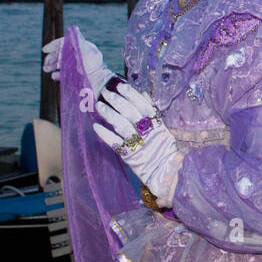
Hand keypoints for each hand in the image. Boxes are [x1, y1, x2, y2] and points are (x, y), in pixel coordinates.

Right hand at [43, 35, 114, 95]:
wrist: (99, 79)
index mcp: (79, 47)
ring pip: (60, 64)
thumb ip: (79, 42)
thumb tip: (74, 29)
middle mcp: (76, 55)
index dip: (53, 45)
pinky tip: (53, 76)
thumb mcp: (87, 51)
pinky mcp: (74, 75)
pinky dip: (57, 75)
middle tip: (45, 63)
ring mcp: (75, 65)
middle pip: (60, 54)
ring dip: (51, 66)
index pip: (63, 43)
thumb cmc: (94, 63)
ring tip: (45, 69)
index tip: (44, 50)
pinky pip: (63, 74)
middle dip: (51, 58)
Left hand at [92, 83, 182, 207]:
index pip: (144, 105)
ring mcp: (138, 144)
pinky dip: (105, 134)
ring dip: (109, 114)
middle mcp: (148, 133)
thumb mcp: (163, 130)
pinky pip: (114, 143)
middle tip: (105, 92)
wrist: (166, 176)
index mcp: (158, 126)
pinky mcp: (129, 156)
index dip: (132, 95)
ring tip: (99, 106)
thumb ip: (153, 113)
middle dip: (117, 101)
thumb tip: (143, 94)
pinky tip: (95, 126)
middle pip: (130, 113)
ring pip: (121, 125)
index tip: (121, 86)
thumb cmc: (164, 151)